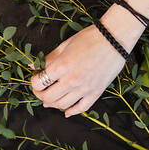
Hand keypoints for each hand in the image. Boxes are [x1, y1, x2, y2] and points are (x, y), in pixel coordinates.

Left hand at [30, 6, 144, 116]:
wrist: (114, 38)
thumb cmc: (90, 37)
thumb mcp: (65, 45)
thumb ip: (49, 58)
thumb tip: (34, 66)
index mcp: (61, 66)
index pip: (38, 82)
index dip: (33, 82)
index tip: (35, 79)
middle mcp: (71, 80)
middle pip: (48, 97)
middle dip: (40, 95)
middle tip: (39, 91)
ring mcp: (84, 88)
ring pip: (62, 105)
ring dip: (53, 104)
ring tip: (50, 100)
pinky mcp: (96, 92)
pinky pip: (81, 108)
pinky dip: (72, 111)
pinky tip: (67, 111)